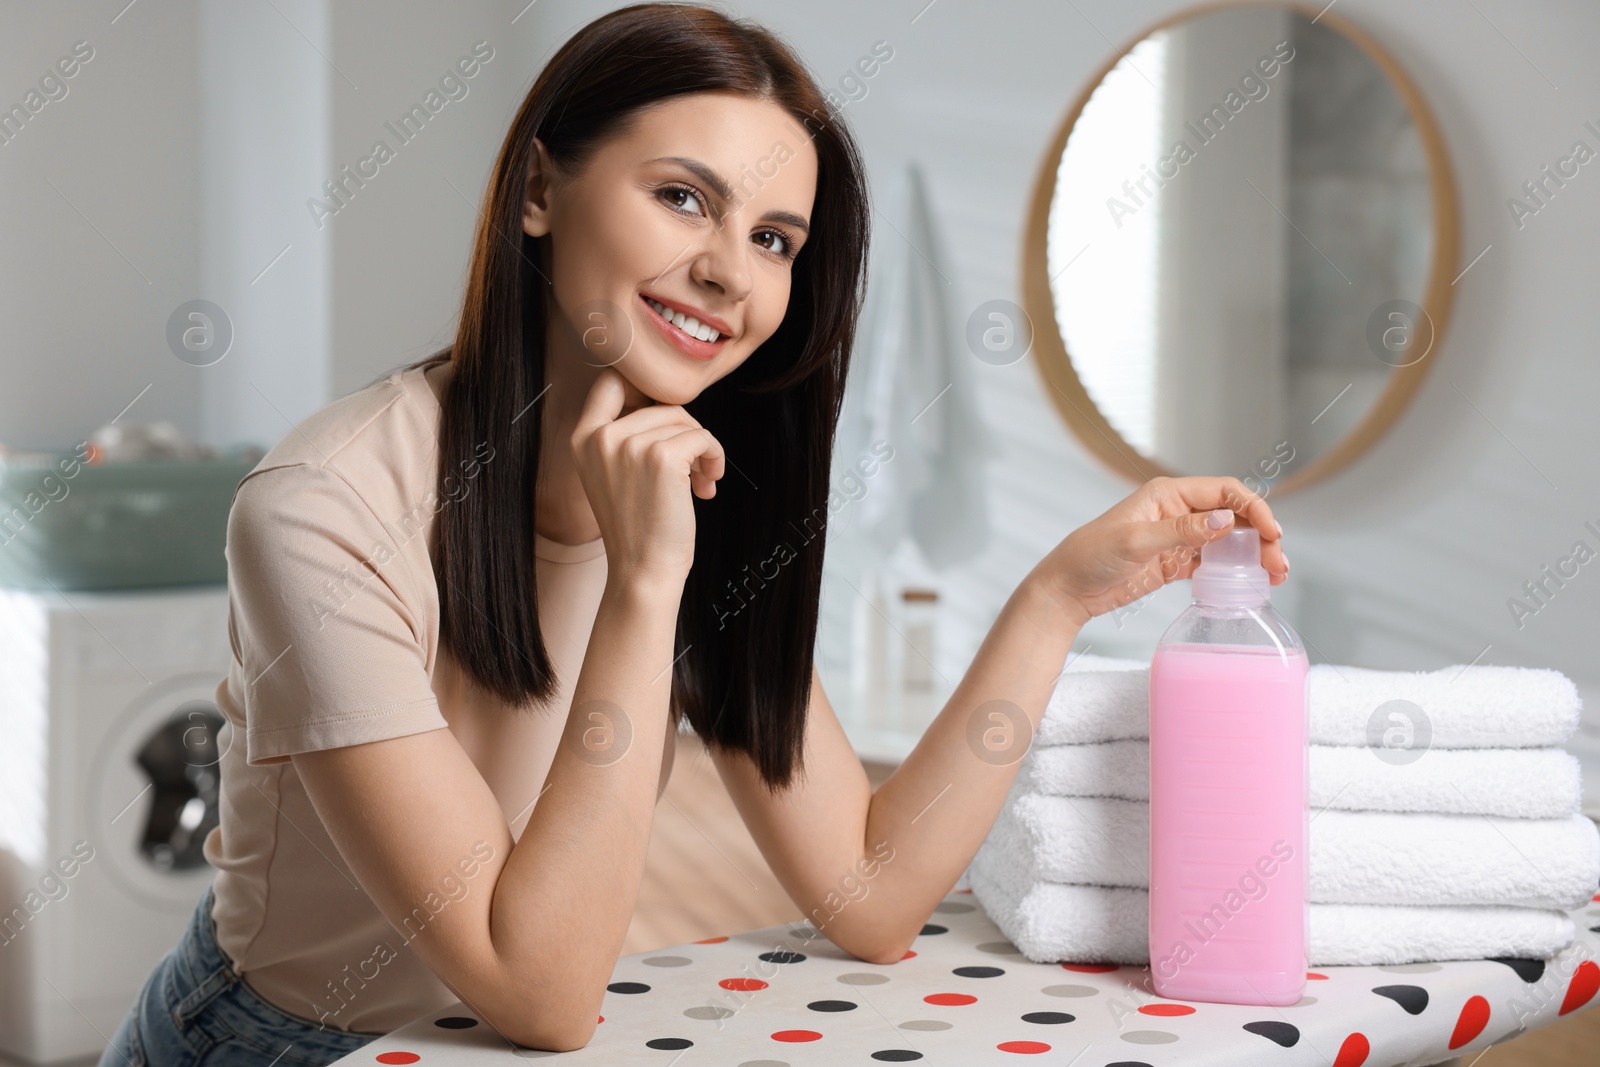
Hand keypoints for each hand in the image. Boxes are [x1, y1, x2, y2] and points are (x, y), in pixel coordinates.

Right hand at [570, 367, 725, 584]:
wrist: (643, 572)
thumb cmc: (637, 528)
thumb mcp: (613, 474)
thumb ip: (626, 435)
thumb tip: (668, 400)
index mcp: (582, 438)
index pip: (612, 380)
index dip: (646, 389)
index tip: (667, 418)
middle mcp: (601, 437)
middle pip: (662, 404)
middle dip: (685, 433)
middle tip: (693, 469)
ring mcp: (629, 444)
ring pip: (685, 421)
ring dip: (701, 451)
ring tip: (699, 483)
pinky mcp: (661, 456)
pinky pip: (703, 438)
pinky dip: (715, 458)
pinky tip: (707, 488)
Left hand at [1034, 475, 1286, 625]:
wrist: (1067, 588)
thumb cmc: (1091, 555)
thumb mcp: (1136, 541)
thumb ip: (1182, 530)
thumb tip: (1225, 520)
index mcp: (1168, 494)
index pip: (1224, 492)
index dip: (1253, 508)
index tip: (1272, 532)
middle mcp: (1177, 511)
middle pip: (1233, 516)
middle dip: (1260, 535)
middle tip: (1278, 563)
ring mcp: (1178, 538)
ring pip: (1227, 540)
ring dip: (1252, 554)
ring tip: (1275, 575)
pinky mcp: (1174, 563)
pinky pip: (1212, 562)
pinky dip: (1234, 570)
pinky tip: (1251, 582)